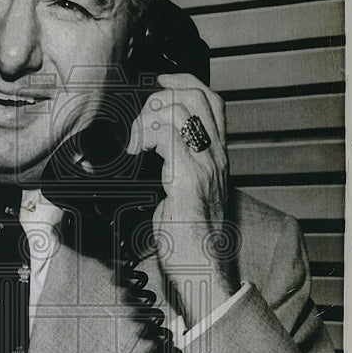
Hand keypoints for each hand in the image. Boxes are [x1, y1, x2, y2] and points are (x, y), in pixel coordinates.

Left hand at [127, 73, 237, 327]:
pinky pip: (168, 139)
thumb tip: (142, 157)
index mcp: (215, 157)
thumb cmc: (188, 241)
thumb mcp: (180, 196)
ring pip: (179, 112)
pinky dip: (146, 138)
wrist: (202, 271)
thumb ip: (171, 171)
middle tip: (140, 121)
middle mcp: (216, 157)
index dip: (183, 81)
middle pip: (197, 96)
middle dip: (161, 96)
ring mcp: (206, 167)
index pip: (210, 100)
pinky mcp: (190, 182)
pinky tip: (135, 157)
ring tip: (136, 145)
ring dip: (149, 119)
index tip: (158, 81)